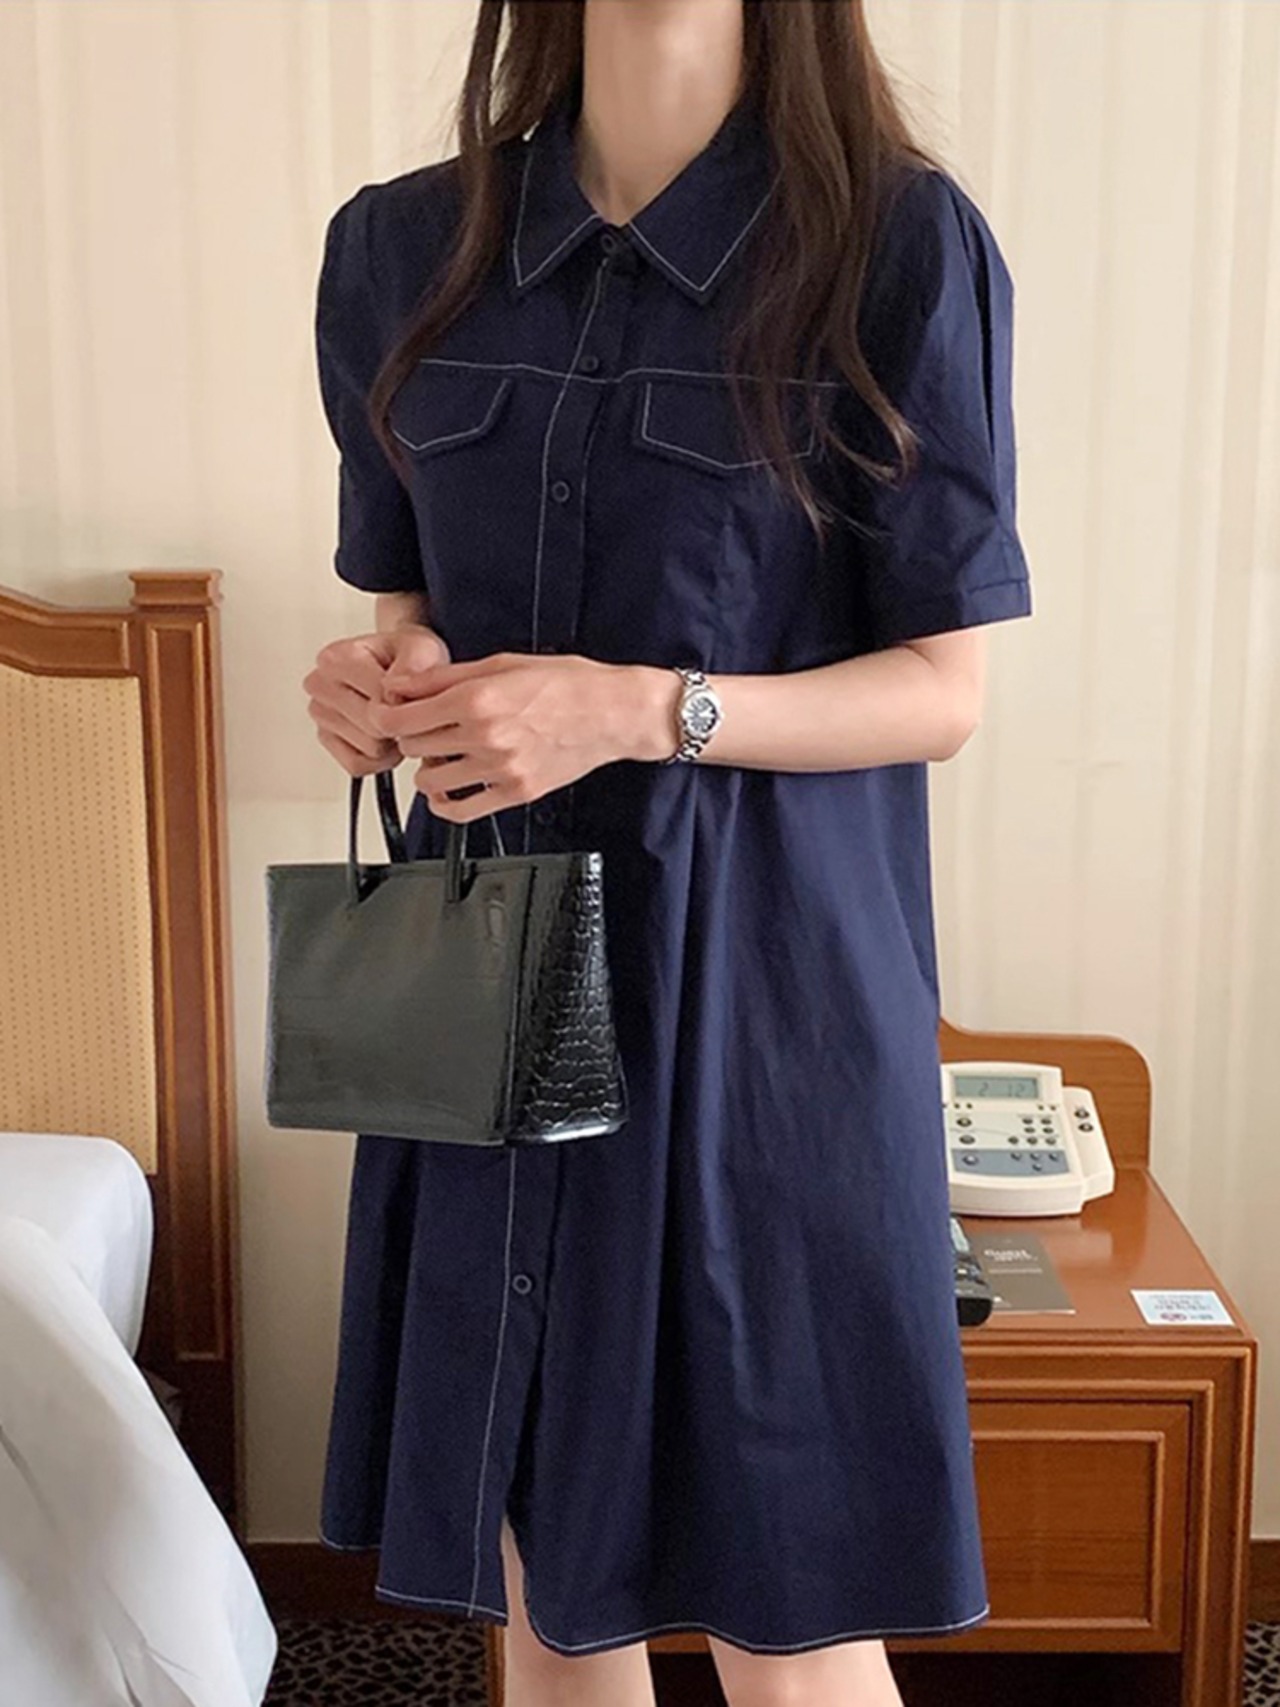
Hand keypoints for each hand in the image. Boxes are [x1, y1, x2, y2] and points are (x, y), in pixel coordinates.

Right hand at [303, 622, 452, 775]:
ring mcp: (321, 714)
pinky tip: (386, 737)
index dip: (406, 703)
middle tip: (407, 709)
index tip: (413, 694)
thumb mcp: (421, 648)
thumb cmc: (407, 659)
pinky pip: (358, 765)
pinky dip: (379, 759)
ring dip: (392, 742)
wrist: (399, 669)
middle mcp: (320, 684)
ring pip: (370, 749)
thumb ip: (413, 664)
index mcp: (335, 658)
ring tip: (396, 720)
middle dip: (399, 724)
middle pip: (374, 727)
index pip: (378, 698)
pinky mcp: (326, 740)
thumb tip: (393, 694)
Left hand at [371, 650, 670, 820]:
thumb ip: (446, 677)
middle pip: (413, 747)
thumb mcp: (501, 663)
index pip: (403, 718)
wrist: (612, 713)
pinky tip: (448, 788)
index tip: (386, 714)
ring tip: (441, 754)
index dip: (385, 716)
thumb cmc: (566, 683)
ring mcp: (501, 769)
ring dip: (427, 767)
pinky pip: (461, 810)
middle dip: (410, 737)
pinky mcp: (515, 793)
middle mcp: (485, 737)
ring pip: (430, 780)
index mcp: (477, 699)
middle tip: (423, 728)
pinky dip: (444, 803)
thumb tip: (402, 685)